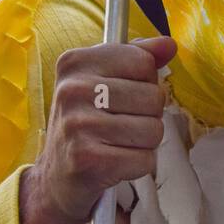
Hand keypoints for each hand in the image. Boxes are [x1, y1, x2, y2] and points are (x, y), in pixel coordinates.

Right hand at [19, 36, 175, 223]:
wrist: (55, 179)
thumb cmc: (86, 124)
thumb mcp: (102, 81)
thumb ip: (137, 58)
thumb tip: (169, 44)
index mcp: (75, 62)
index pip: (143, 62)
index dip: (145, 81)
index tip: (123, 95)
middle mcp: (72, 90)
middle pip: (153, 97)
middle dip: (148, 115)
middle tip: (121, 125)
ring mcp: (78, 125)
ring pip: (154, 129)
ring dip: (145, 143)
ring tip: (119, 144)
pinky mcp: (88, 159)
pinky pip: (145, 159)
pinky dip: (139, 165)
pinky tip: (117, 163)